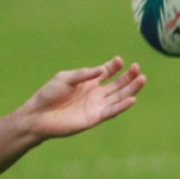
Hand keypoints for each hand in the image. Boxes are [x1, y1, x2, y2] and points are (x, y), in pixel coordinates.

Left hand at [21, 57, 145, 137]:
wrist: (37, 115)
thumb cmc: (48, 95)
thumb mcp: (65, 78)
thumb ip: (83, 74)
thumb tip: (101, 69)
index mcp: (87, 82)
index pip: (107, 72)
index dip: (114, 66)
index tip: (119, 60)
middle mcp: (95, 94)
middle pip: (118, 84)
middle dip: (128, 76)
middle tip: (137, 67)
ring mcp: (96, 106)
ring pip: (119, 97)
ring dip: (131, 89)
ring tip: (142, 79)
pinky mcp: (94, 118)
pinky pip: (111, 111)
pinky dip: (122, 106)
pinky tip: (132, 99)